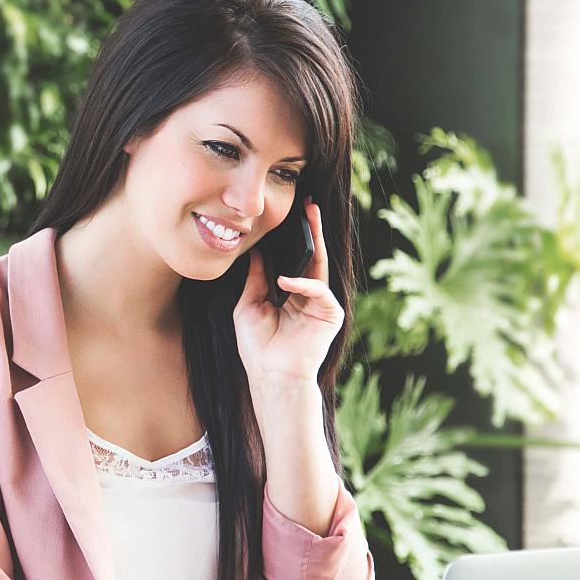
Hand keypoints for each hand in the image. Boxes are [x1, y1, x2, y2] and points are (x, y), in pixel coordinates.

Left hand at [233, 200, 343, 385]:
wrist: (270, 375)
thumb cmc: (257, 347)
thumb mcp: (249, 305)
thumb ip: (255, 279)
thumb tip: (255, 253)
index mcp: (291, 295)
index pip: (294, 260)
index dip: (292, 240)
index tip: (287, 216)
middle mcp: (309, 297)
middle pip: (312, 257)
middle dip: (312, 230)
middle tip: (309, 204)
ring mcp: (321, 304)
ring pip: (320, 266)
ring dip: (315, 241)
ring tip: (309, 217)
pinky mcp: (330, 315)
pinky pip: (319, 291)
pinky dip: (302, 284)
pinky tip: (284, 281)